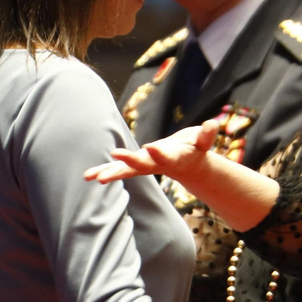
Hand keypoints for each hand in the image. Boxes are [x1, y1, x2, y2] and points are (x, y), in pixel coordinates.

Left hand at [83, 120, 219, 185]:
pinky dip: (103, 171)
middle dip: (129, 161)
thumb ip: (207, 135)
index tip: (150, 147)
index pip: (166, 156)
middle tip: (115, 156)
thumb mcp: (203, 141)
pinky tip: (88, 176)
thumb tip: (212, 124)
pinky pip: (118, 169)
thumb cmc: (196, 149)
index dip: (159, 152)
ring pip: (127, 171)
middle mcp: (157, 164)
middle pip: (143, 165)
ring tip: (95, 177)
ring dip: (111, 173)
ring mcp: (146, 166)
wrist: (189, 165)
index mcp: (174, 158)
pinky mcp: (137, 164)